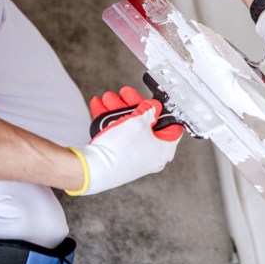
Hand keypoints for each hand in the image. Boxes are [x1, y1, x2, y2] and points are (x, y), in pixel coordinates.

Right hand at [66, 87, 182, 195]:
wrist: (94, 169)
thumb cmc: (120, 150)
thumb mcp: (139, 121)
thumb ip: (149, 110)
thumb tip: (154, 107)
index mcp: (164, 149)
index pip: (171, 125)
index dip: (162, 109)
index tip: (153, 100)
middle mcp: (152, 155)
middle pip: (146, 123)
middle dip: (132, 105)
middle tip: (124, 94)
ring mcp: (135, 157)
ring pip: (129, 127)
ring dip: (118, 110)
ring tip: (108, 97)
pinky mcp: (120, 157)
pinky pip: (118, 135)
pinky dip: (110, 121)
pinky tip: (100, 106)